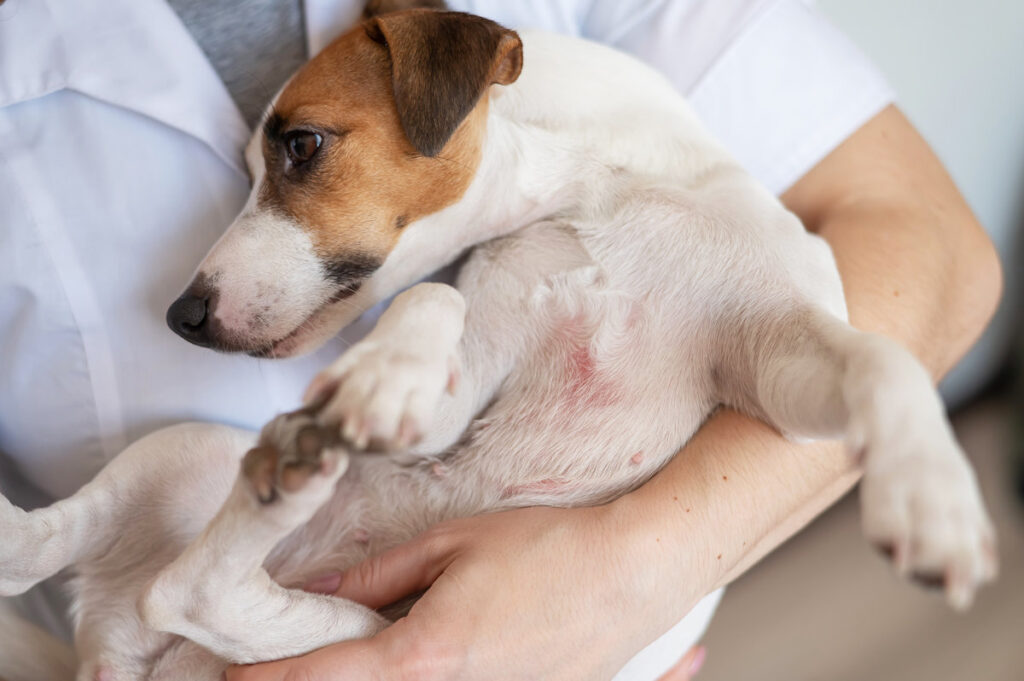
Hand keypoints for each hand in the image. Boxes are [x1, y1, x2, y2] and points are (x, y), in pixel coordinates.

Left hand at [226, 504, 704, 680]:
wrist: (635, 573)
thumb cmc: (550, 550)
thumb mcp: (453, 544)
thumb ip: (380, 574)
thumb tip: (325, 588)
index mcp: (427, 657)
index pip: (326, 678)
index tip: (233, 678)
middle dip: (323, 680)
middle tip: (293, 661)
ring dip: (381, 676)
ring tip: (381, 639)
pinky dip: (425, 678)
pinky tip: (438, 651)